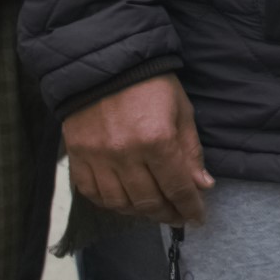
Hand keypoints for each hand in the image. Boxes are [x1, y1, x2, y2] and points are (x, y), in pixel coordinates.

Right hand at [63, 74, 210, 228]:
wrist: (105, 62)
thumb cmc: (150, 83)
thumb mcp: (181, 110)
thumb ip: (190, 151)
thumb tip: (202, 186)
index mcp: (157, 139)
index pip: (177, 188)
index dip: (190, 207)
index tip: (197, 217)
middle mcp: (126, 153)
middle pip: (149, 201)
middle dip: (168, 214)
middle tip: (177, 215)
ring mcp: (98, 156)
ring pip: (120, 203)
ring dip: (139, 212)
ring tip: (152, 209)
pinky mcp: (77, 155)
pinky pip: (92, 192)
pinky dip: (109, 202)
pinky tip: (123, 199)